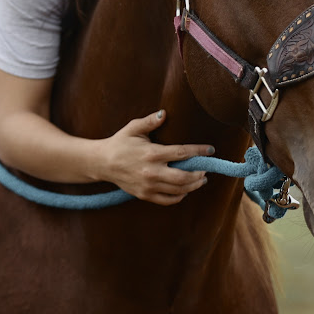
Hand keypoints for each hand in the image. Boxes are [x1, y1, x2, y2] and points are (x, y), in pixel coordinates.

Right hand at [98, 110, 213, 205]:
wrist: (102, 163)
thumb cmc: (120, 142)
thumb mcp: (133, 128)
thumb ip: (150, 121)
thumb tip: (164, 113)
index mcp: (152, 153)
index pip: (182, 153)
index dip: (199, 151)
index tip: (210, 149)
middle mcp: (152, 171)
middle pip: (184, 177)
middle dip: (199, 174)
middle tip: (206, 169)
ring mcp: (148, 186)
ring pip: (179, 190)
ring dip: (193, 185)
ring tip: (200, 179)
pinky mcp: (145, 195)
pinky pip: (168, 200)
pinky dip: (180, 196)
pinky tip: (185, 190)